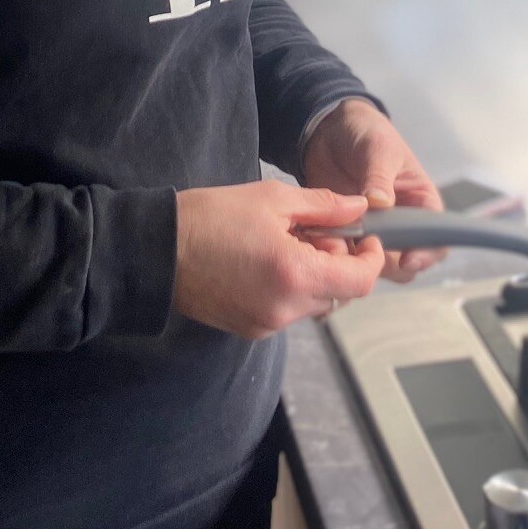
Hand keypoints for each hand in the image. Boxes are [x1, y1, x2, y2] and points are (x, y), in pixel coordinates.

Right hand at [171, 179, 385, 338]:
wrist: (156, 251)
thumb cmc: (211, 217)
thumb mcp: (273, 199)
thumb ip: (324, 206)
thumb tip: (359, 208)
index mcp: (295, 275)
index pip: (360, 282)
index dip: (371, 259)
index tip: (365, 237)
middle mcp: (285, 309)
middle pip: (339, 293)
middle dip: (339, 262)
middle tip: (317, 231)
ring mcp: (266, 324)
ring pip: (314, 303)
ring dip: (315, 275)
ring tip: (288, 243)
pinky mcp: (250, 329)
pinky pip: (288, 311)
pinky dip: (292, 288)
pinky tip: (268, 261)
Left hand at [300, 98, 449, 283]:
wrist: (328, 130)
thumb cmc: (366, 133)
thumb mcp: (379, 148)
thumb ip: (380, 177)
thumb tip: (381, 203)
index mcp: (420, 202)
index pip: (435, 238)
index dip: (426, 254)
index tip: (406, 259)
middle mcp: (399, 222)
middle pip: (406, 261)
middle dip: (390, 263)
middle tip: (369, 253)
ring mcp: (372, 230)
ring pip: (375, 264)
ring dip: (361, 261)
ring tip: (344, 244)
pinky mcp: (346, 233)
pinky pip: (345, 256)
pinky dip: (337, 255)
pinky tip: (326, 242)